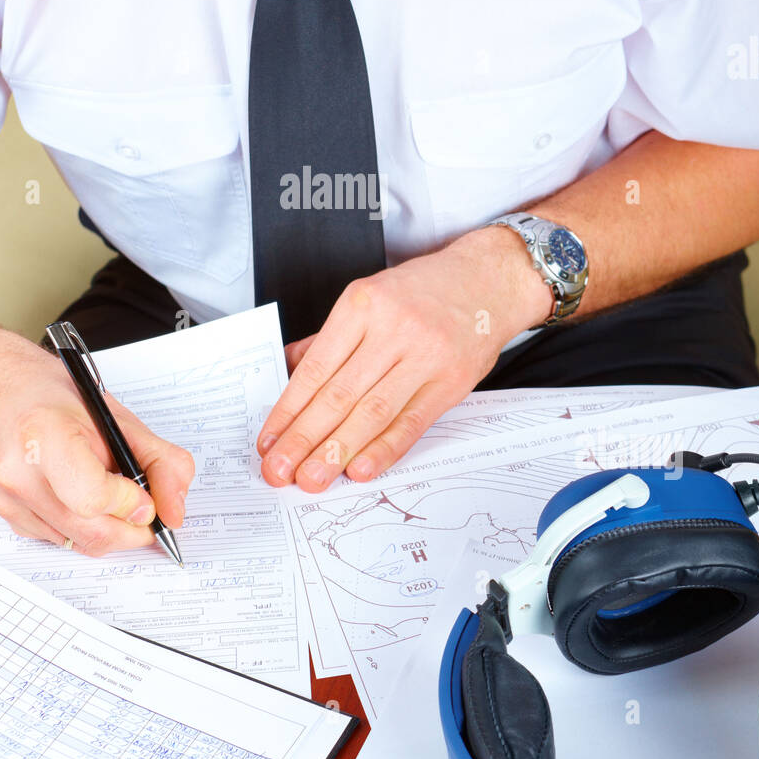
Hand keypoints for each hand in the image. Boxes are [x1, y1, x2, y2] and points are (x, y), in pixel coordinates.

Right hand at [0, 343, 194, 554]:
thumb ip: (163, 464)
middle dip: (132, 527)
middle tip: (145, 509)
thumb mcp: (124, 420)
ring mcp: (9, 498)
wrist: (13, 397)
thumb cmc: (65, 403)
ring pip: (80, 543)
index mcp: (45, 435)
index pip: (92, 497)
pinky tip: (81, 496)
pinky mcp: (9, 516)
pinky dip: (84, 528)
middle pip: (91, 531)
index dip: (130, 502)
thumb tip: (173, 513)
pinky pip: (62, 541)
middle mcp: (19, 472)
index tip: (144, 495)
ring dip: (111, 529)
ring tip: (113, 494)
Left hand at [257, 226, 550, 491]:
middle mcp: (393, 330)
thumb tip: (288, 372)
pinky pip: (411, 422)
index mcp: (362, 305)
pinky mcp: (450, 381)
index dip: (288, 409)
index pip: (316, 368)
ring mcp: (425, 356)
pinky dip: (383, 449)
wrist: (489, 280)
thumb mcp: (370, 296)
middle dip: (304, 438)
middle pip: (339, 394)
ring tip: (312, 477)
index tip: (269, 440)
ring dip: (337, 451)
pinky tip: (359, 468)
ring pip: (372, 412)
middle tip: (280, 471)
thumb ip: (329, 338)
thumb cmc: (425, 290)